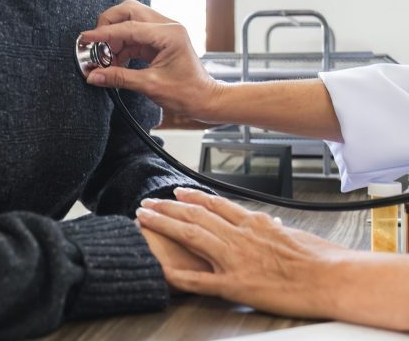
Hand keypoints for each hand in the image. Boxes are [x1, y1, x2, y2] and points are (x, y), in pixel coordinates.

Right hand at [79, 0, 222, 119]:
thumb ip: (119, 78)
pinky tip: (115, 61)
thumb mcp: (150, 85)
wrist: (205, 100)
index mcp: (168, 33)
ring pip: (131, 21)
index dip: (104, 33)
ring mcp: (164, 32)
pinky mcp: (160, 41)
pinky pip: (136, 36)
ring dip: (115, 37)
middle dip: (109, 24)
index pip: (129, 27)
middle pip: (129, 11)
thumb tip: (94, 75)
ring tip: (105, 58)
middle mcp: (167, 26)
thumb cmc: (187, 93)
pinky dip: (123, 46)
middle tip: (95, 43)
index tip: (86, 38)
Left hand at [136, 188, 347, 319]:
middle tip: (148, 202)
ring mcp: (235, 258)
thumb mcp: (291, 233)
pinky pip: (200, 279)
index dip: (191, 197)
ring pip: (191, 235)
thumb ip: (271, 227)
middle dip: (168, 207)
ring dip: (165, 225)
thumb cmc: (317, 256)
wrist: (331, 277)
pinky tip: (161, 268)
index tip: (176, 192)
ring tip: (145, 218)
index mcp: (252, 222)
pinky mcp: (236, 285)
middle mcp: (239, 235)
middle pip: (195, 215)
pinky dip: (178, 274)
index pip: (214, 204)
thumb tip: (267, 223)